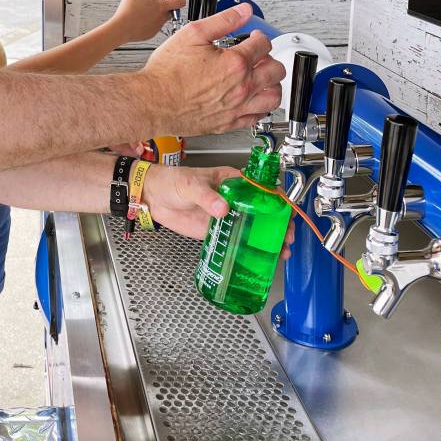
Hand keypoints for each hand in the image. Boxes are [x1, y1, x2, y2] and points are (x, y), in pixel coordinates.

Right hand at [110, 0, 184, 43]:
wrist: (120, 29)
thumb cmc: (128, 12)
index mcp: (161, 7)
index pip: (181, 1)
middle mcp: (162, 18)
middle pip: (170, 9)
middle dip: (165, 4)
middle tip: (154, 1)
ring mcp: (157, 27)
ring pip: (161, 18)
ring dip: (155, 12)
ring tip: (143, 9)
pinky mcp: (150, 33)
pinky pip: (153, 26)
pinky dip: (149, 21)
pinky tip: (139, 18)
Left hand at [140, 164, 298, 253]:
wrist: (153, 197)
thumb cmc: (173, 181)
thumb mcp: (192, 185)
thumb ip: (207, 196)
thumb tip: (223, 208)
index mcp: (234, 182)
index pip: (263, 190)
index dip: (278, 202)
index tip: (287, 214)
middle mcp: (235, 200)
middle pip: (264, 213)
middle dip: (278, 226)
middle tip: (286, 238)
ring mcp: (227, 217)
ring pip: (253, 229)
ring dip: (267, 241)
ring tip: (280, 252)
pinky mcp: (216, 231)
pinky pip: (235, 241)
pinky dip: (248, 250)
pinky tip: (258, 259)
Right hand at [141, 4, 284, 135]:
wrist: (151, 102)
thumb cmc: (167, 73)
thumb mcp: (193, 34)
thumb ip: (223, 20)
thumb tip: (243, 11)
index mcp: (235, 63)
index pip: (264, 45)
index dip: (260, 37)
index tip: (254, 38)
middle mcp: (241, 87)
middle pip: (276, 70)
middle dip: (270, 59)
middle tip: (260, 57)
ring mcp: (237, 107)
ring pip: (273, 97)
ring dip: (272, 85)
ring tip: (262, 78)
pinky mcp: (229, 122)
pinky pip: (257, 117)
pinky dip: (260, 107)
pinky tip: (253, 99)